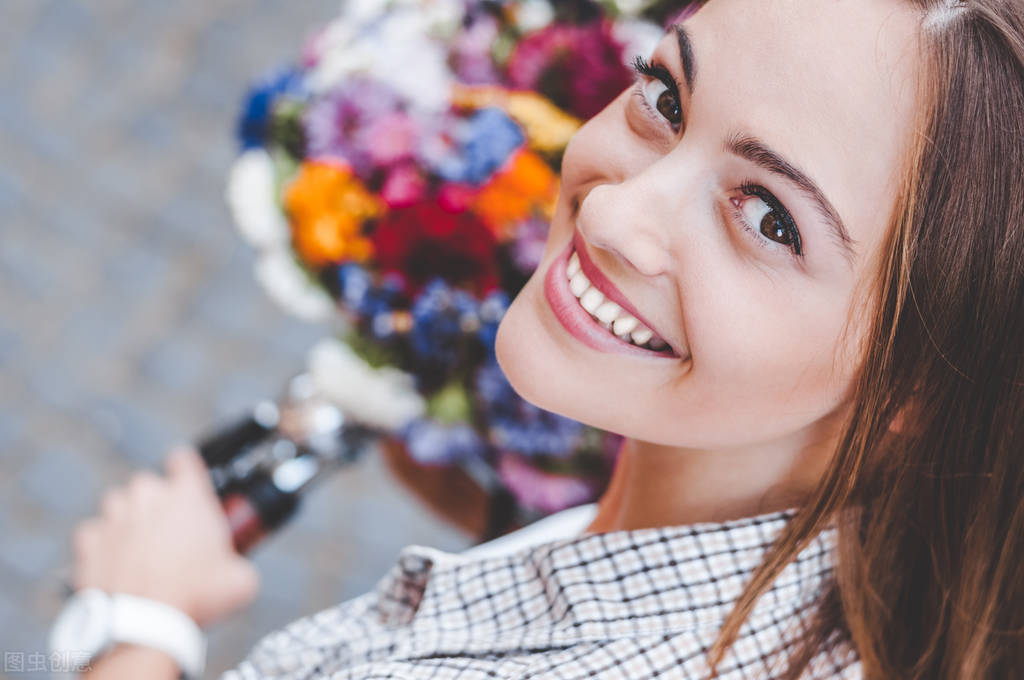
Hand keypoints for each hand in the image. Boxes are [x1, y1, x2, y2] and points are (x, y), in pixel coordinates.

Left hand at [71, 448, 259, 627]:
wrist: (145, 625)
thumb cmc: (196, 597)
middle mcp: (149, 496)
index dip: (186, 470)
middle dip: (157, 502)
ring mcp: (115, 516)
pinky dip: (102, 544)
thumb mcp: (241, 581)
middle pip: (149, 483)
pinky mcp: (89, 540)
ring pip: (118, 503)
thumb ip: (240, 564)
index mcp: (189, 495)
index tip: (188, 485)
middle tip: (170, 533)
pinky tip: (114, 562)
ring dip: (128, 519)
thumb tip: (239, 572)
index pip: (184, 460)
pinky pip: (93, 533)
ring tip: (139, 547)